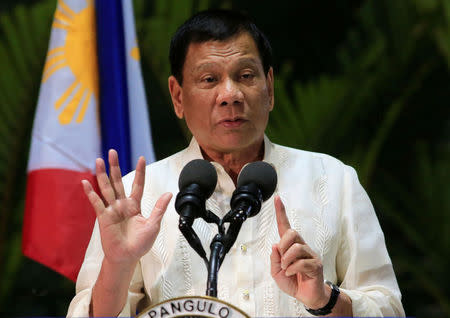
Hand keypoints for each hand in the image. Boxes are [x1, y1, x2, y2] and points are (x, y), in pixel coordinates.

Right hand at [82, 149, 171, 266]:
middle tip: (113, 152)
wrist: (127, 258)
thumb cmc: (140, 244)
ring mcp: (112, 210)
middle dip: (115, 167)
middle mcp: (122, 205)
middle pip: (118, 181)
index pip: (137, 184)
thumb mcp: (153, 225)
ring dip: (102, 174)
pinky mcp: (103, 217)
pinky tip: (85, 182)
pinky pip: (97, 203)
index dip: (139, 172)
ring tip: (99, 160)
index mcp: (135, 206)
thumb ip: (159, 209)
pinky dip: (91, 193)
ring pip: (106, 188)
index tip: (141, 158)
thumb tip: (169, 193)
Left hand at [270, 196, 329, 308]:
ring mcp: (310, 255)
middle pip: (292, 233)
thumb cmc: (293, 282)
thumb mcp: (276, 272)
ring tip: (287, 269)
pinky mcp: (316, 265)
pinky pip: (301, 262)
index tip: (277, 198)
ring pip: (296, 248)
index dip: (280, 212)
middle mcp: (302, 247)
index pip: (285, 225)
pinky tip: (292, 274)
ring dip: (286, 260)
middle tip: (282, 259)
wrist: (307, 297)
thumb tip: (275, 245)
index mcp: (291, 246)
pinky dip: (292, 269)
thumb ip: (274, 259)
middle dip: (283, 245)